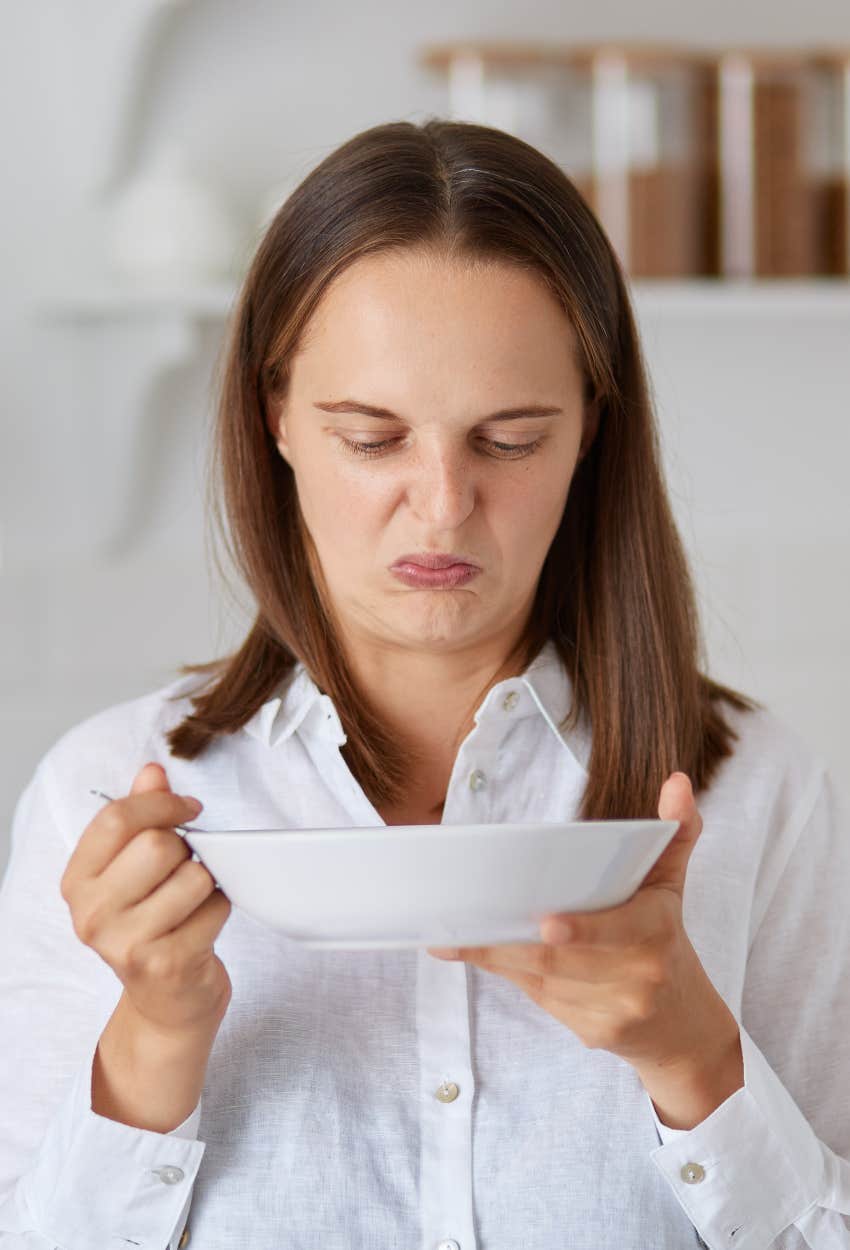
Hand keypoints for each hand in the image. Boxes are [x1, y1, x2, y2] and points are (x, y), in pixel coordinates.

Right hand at [61, 762, 232, 1036]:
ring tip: (193, 901)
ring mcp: (127, 943)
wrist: (166, 1004)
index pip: (117, 818)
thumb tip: (152, 771)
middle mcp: (93, 914)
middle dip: (187, 849)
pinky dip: (220, 909)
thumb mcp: (133, 870)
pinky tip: (204, 925)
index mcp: (78, 882)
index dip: (162, 803)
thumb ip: (141, 816)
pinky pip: (215, 907)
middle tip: (186, 868)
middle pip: (159, 845)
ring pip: (194, 875)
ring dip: (207, 882)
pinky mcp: (167, 963)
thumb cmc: (153, 925)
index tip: (187, 808)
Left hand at [428, 772, 740, 1079]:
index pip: (619, 930)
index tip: (547, 922)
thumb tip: (678, 781)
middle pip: (562, 958)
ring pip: (542, 979)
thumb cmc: (665, 940)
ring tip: (452, 938)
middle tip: (465, 926)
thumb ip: (675, 831)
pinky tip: (477, 956)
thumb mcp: (671, 885)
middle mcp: (638, 976)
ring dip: (497, 958)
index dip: (582, 930)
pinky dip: (509, 975)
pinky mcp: (591, 1032)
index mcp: (656, 932)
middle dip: (510, 945)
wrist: (683, 1027)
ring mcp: (614, 1009)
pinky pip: (540, 998)